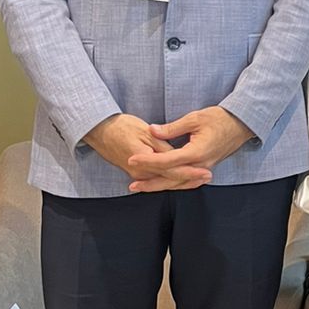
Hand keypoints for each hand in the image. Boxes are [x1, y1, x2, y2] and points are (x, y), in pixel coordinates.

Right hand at [83, 113, 211, 190]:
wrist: (100, 131)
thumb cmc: (121, 127)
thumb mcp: (144, 131)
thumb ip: (161, 143)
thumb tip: (177, 153)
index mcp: (144, 161)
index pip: (171, 170)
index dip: (190, 172)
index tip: (205, 171)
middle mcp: (141, 172)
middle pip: (169, 180)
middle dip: (190, 180)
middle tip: (208, 177)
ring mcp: (138, 175)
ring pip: (164, 182)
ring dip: (182, 182)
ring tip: (200, 179)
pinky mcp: (137, 173)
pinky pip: (157, 179)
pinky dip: (171, 180)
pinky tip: (182, 178)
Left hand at [126, 106, 251, 192]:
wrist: (242, 124)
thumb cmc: (220, 118)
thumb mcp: (195, 118)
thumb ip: (172, 128)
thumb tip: (152, 131)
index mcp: (196, 152)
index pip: (167, 161)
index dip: (148, 161)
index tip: (132, 158)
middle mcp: (200, 165)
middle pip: (171, 179)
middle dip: (150, 182)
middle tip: (132, 185)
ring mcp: (204, 168)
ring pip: (179, 183)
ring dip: (160, 186)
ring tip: (142, 187)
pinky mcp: (206, 168)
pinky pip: (187, 181)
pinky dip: (173, 184)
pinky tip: (163, 184)